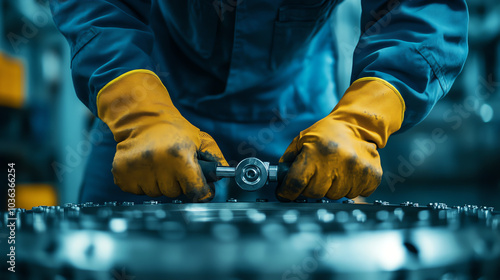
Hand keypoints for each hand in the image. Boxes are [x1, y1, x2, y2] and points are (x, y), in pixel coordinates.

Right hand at [98, 70, 226, 201]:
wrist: (142, 118)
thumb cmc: (175, 129)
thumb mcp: (201, 139)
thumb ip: (216, 160)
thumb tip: (221, 179)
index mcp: (180, 157)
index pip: (196, 192)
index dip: (201, 191)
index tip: (202, 189)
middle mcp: (158, 166)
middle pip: (176, 193)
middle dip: (179, 182)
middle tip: (174, 164)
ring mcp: (138, 172)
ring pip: (157, 193)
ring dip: (160, 182)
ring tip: (158, 163)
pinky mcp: (122, 176)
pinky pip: (139, 192)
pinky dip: (143, 183)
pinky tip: (145, 166)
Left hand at [276, 77, 404, 200]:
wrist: (357, 125)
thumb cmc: (327, 133)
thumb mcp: (301, 140)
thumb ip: (288, 160)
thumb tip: (279, 180)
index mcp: (316, 152)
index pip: (295, 183)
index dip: (287, 191)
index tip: (285, 193)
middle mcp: (337, 162)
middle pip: (314, 193)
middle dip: (311, 187)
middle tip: (317, 174)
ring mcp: (356, 171)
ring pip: (335, 196)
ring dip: (331, 187)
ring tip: (335, 170)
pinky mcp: (371, 176)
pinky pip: (354, 194)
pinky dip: (349, 187)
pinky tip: (348, 173)